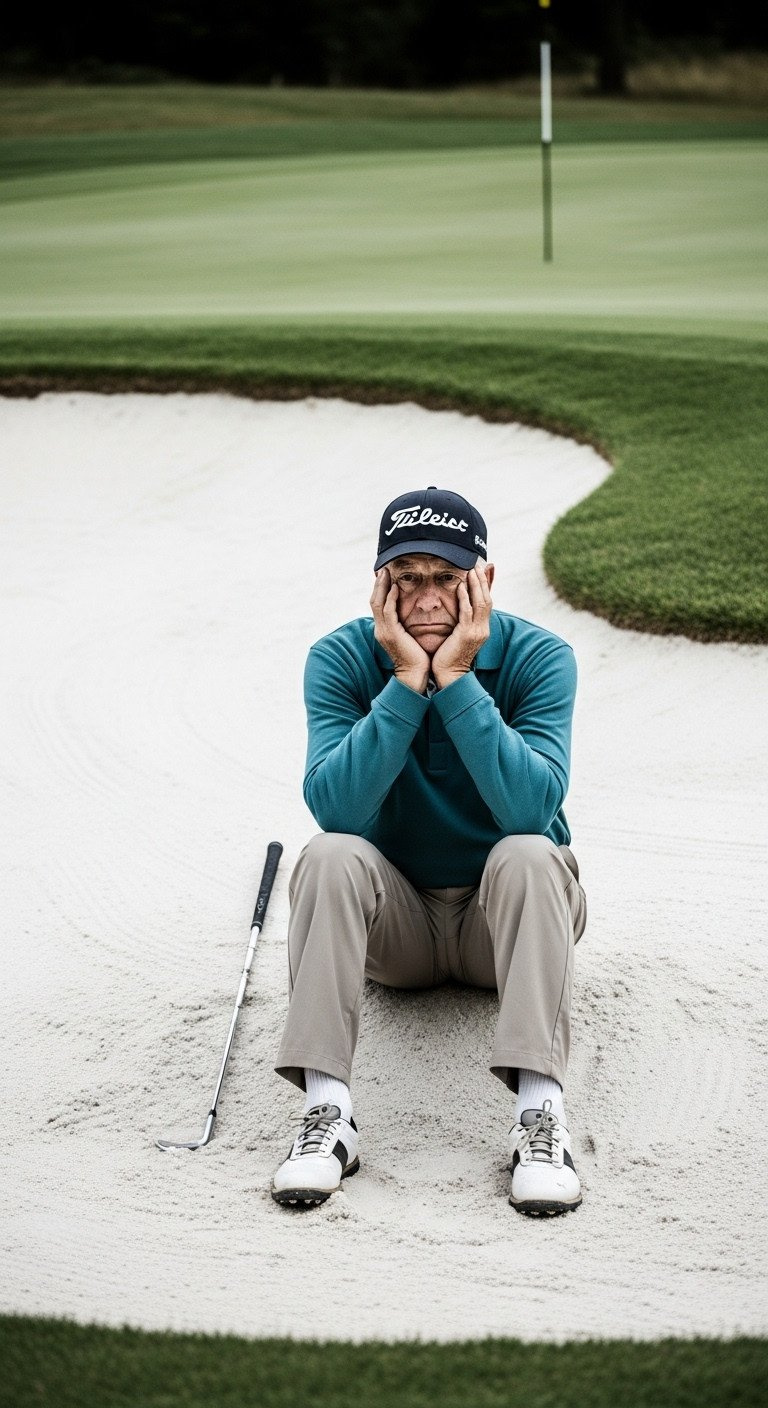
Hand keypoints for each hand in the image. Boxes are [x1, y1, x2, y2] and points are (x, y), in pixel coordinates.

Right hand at [370, 568, 429, 693]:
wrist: (414, 675)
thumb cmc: (416, 658)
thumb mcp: (408, 638)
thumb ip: (406, 625)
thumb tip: (412, 615)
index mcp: (384, 630)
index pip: (378, 605)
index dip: (380, 590)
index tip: (385, 576)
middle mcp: (380, 629)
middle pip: (374, 601)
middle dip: (378, 584)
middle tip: (383, 569)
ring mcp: (383, 631)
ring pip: (378, 604)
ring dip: (382, 587)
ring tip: (386, 572)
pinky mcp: (391, 634)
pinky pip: (388, 612)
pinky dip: (390, 598)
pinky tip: (394, 587)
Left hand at [431, 566, 492, 688]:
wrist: (449, 676)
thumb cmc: (450, 656)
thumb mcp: (459, 635)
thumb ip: (461, 620)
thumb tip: (461, 607)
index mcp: (482, 628)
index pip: (487, 602)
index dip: (484, 585)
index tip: (478, 570)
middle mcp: (483, 628)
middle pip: (487, 599)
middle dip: (482, 581)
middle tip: (476, 564)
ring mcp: (477, 632)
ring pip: (481, 603)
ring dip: (476, 585)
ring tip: (471, 570)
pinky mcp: (466, 635)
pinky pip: (467, 613)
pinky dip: (465, 598)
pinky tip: (460, 587)